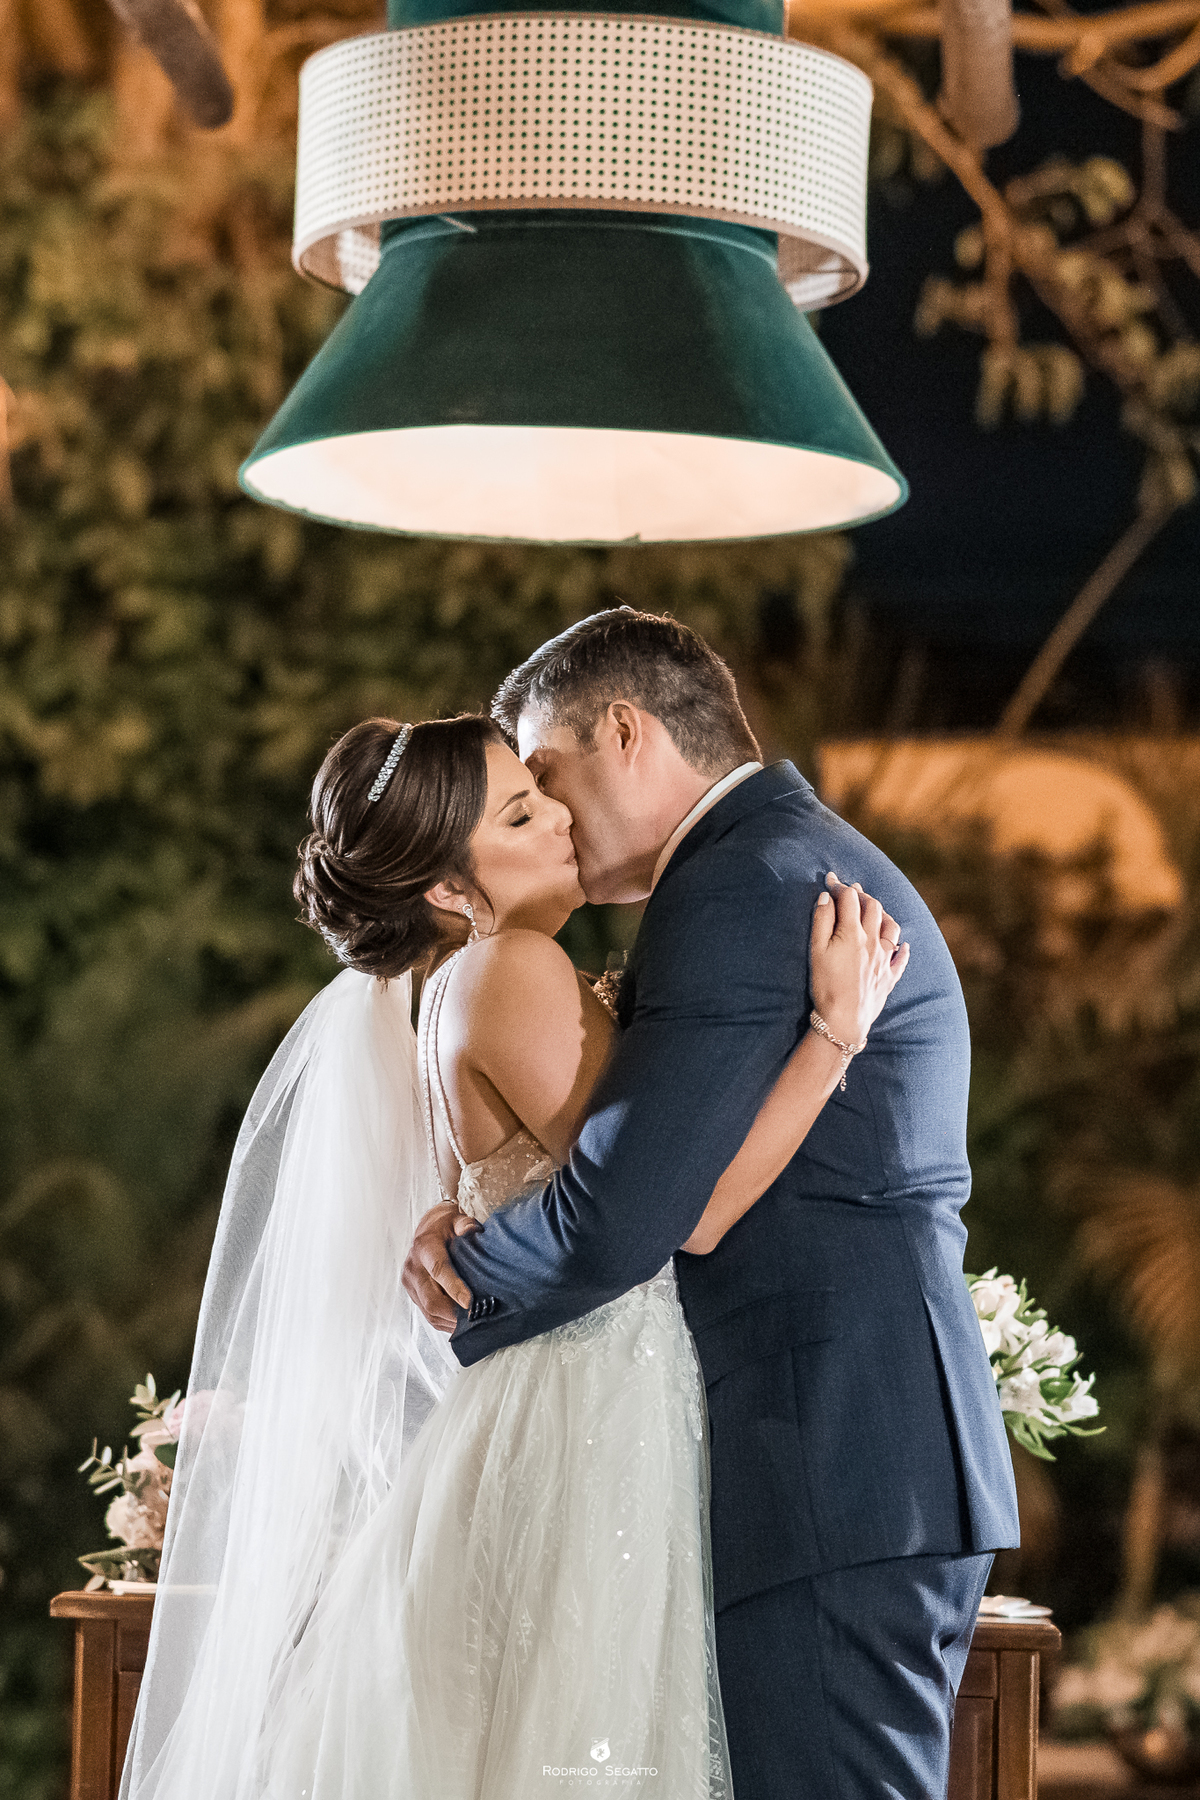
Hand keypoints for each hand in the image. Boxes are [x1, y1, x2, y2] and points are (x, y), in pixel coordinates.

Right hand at [401, 1200, 480, 1332]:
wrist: (428, 1229)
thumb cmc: (447, 1226)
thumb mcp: (457, 1219)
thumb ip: (466, 1225)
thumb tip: (474, 1231)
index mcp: (425, 1247)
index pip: (438, 1270)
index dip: (454, 1288)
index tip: (470, 1302)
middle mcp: (413, 1267)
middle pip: (432, 1299)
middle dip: (455, 1312)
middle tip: (478, 1318)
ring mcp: (410, 1283)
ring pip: (429, 1311)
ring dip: (451, 1321)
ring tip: (473, 1324)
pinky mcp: (412, 1293)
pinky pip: (428, 1314)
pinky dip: (445, 1322)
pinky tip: (461, 1323)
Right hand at [810, 872, 909, 1046]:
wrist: (844, 1020)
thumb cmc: (826, 985)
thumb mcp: (816, 950)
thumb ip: (822, 920)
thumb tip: (827, 897)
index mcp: (853, 932)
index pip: (849, 899)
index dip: (840, 885)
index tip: (830, 879)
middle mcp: (873, 941)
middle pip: (873, 908)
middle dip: (862, 895)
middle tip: (852, 890)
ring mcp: (884, 960)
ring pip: (891, 927)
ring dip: (883, 914)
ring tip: (875, 910)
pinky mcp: (888, 978)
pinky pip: (901, 960)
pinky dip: (903, 949)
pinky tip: (904, 946)